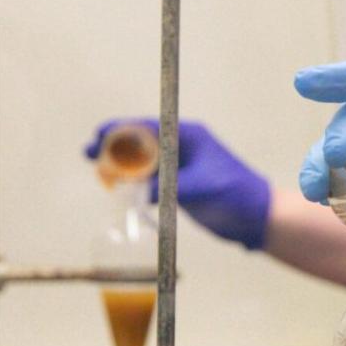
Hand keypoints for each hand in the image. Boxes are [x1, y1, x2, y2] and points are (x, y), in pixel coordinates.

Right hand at [84, 118, 270, 250]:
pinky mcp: (178, 185)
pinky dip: (133, 182)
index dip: (121, 130)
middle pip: (140, 141)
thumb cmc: (237, 196)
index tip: (98, 135)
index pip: (148, 127)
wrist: (257, 217)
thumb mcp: (204, 190)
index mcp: (189, 137)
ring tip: (97, 171)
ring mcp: (179, 166)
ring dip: (120, 164)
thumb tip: (144, 192)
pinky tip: (118, 188)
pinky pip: (149, 178)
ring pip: (142, 160)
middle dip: (113, 145)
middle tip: (88, 152)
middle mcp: (181, 147)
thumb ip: (173, 189)